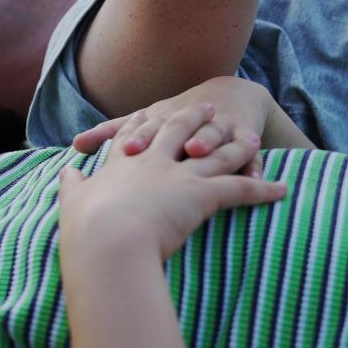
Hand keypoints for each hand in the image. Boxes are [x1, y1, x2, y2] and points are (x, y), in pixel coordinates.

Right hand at [59, 103, 286, 260]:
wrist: (106, 239)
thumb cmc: (86, 227)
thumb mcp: (73, 202)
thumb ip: (72, 186)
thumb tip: (65, 173)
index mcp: (125, 161)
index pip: (139, 132)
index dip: (149, 122)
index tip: (155, 112)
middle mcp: (155, 159)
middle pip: (180, 130)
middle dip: (196, 118)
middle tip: (209, 107)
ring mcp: (181, 174)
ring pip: (217, 153)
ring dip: (237, 146)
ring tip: (254, 140)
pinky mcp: (203, 194)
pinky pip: (241, 188)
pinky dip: (263, 188)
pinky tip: (281, 189)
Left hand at [71, 77, 272, 177]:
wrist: (230, 97)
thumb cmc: (176, 119)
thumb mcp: (147, 124)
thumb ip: (112, 134)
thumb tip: (73, 145)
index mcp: (164, 119)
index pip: (149, 128)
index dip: (139, 138)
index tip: (126, 153)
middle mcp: (190, 121)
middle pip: (180, 128)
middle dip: (172, 138)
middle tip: (162, 153)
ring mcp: (220, 127)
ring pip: (215, 135)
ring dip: (208, 142)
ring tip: (199, 152)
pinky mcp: (247, 137)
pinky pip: (251, 155)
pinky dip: (253, 165)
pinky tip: (253, 176)